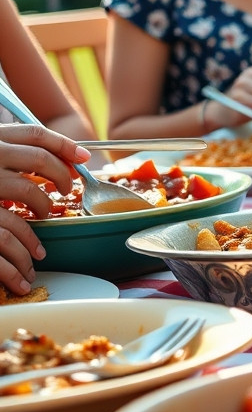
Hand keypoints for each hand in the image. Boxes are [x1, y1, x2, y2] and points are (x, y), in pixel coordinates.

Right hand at [0, 124, 88, 294]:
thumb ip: (5, 155)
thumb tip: (57, 159)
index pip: (34, 134)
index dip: (63, 145)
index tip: (83, 157)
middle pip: (38, 165)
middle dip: (60, 180)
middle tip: (64, 195)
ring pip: (20, 213)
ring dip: (35, 236)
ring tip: (38, 251)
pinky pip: (0, 244)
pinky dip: (13, 266)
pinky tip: (21, 277)